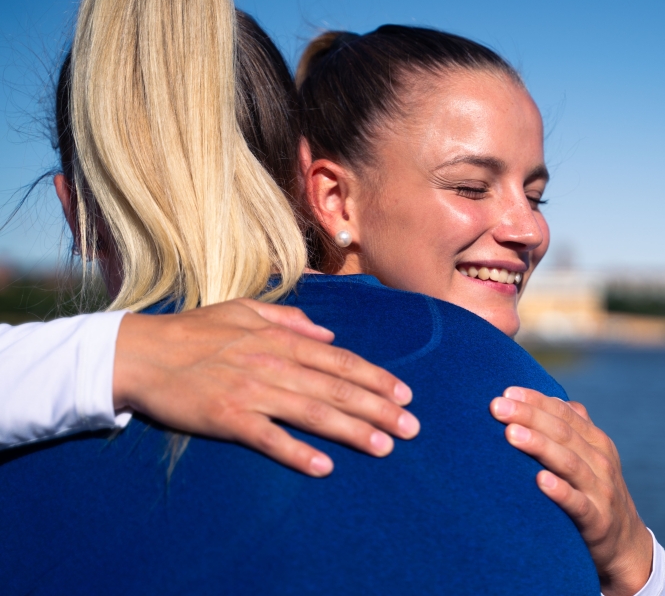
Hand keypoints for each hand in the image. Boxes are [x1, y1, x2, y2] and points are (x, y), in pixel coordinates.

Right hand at [113, 299, 418, 476]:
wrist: (141, 352)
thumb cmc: (194, 330)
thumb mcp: (244, 309)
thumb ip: (289, 318)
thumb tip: (327, 333)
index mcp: (280, 338)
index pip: (340, 360)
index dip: (376, 377)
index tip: (405, 394)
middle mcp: (273, 363)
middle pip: (337, 388)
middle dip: (379, 408)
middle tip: (412, 427)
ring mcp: (252, 390)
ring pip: (313, 412)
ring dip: (352, 431)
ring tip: (384, 446)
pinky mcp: (228, 417)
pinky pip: (269, 437)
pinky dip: (297, 452)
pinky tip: (323, 466)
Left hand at [490, 387, 651, 595]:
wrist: (625, 544)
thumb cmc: (594, 493)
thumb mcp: (590, 458)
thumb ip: (574, 429)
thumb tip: (551, 398)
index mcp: (596, 442)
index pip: (564, 413)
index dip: (536, 401)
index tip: (506, 392)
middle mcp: (600, 461)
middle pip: (563, 432)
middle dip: (529, 416)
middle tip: (498, 406)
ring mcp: (600, 490)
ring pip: (569, 463)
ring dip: (539, 446)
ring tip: (511, 434)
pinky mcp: (598, 520)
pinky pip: (577, 504)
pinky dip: (560, 491)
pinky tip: (539, 481)